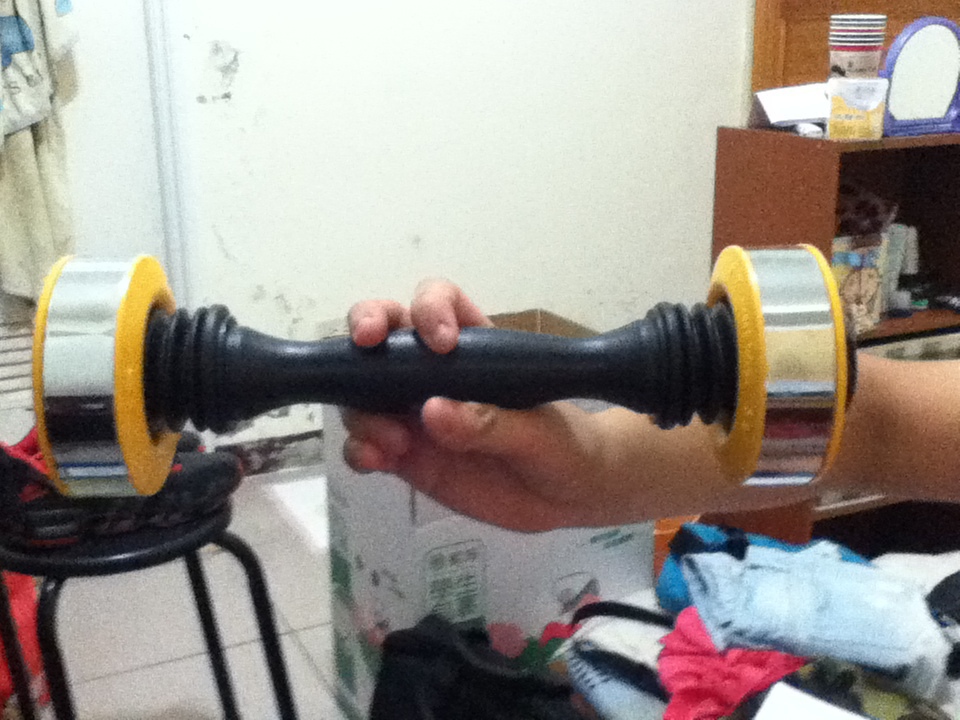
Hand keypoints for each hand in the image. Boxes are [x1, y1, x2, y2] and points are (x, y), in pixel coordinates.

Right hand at [344, 279, 611, 531]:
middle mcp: (434, 372)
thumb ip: (490, 423)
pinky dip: (359, 450)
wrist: (570, 497)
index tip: (440, 341)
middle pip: (385, 331)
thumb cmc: (565, 445)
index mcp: (474, 346)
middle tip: (367, 344)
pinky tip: (374, 462)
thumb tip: (433, 411)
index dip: (430, 308)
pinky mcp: (404, 456)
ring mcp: (414, 413)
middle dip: (367, 326)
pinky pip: (366, 446)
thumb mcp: (540, 434)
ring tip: (391, 442)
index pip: (439, 303)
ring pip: (363, 391)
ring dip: (363, 408)